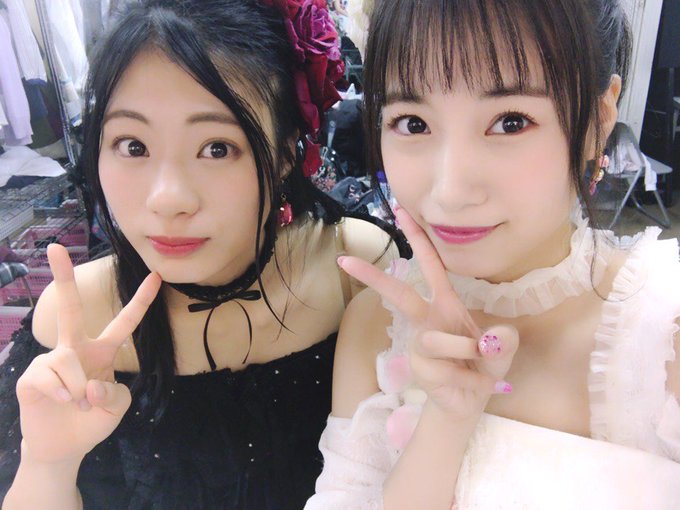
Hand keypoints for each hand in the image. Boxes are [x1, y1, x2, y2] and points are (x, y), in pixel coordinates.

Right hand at [16, 244, 160, 463]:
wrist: (64, 446)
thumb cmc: (93, 422)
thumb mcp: (117, 409)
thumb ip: (114, 396)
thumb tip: (89, 385)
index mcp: (103, 351)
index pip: (126, 322)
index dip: (141, 301)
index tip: (156, 276)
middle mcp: (76, 348)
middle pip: (70, 309)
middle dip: (62, 278)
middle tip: (54, 247)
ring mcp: (52, 359)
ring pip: (68, 360)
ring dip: (78, 390)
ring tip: (76, 404)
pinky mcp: (32, 376)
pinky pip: (51, 378)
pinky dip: (62, 395)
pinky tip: (61, 403)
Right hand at [338, 208, 518, 419]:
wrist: (471, 400)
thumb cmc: (484, 364)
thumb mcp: (505, 346)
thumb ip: (506, 338)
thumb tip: (491, 338)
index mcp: (446, 303)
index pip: (430, 264)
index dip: (417, 237)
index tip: (400, 210)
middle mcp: (428, 319)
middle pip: (399, 295)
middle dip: (373, 277)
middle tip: (345, 262)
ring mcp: (420, 344)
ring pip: (436, 340)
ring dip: (466, 350)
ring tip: (483, 363)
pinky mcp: (418, 368)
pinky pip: (446, 369)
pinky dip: (471, 378)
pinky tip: (478, 384)